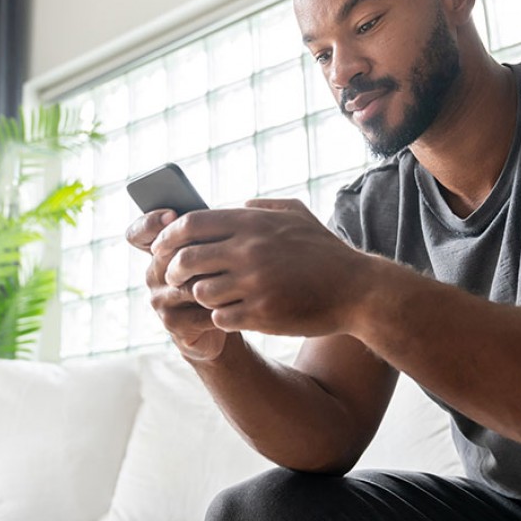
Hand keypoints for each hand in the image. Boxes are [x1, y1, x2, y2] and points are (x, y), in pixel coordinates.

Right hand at [126, 209, 231, 360]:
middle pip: (171, 257)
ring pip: (188, 285)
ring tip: (241, 277)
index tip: (171, 214)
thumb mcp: (217, 252)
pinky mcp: (172, 324)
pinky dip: (223, 307)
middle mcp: (153, 274)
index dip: (150, 222)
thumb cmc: (224, 278)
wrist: (228, 319)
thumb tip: (229, 210)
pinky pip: (200, 312)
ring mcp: (160, 300)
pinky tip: (241, 302)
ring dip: (217, 281)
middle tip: (227, 248)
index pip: (138, 233)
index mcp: (159, 252)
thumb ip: (210, 234)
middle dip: (201, 253)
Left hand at [152, 198, 369, 337]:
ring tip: (213, 296)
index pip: (191, 223)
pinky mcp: (261, 314)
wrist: (358, 290)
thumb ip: (265, 206)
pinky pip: (221, 317)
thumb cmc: (327, 252)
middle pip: (187, 259)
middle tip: (177, 276)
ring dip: (201, 295)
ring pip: (200, 292)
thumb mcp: (298, 215)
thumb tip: (239, 202)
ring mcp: (254, 284)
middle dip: (175, 269)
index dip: (168, 236)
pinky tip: (234, 314)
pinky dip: (221, 317)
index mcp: (253, 223)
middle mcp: (249, 251)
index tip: (162, 247)